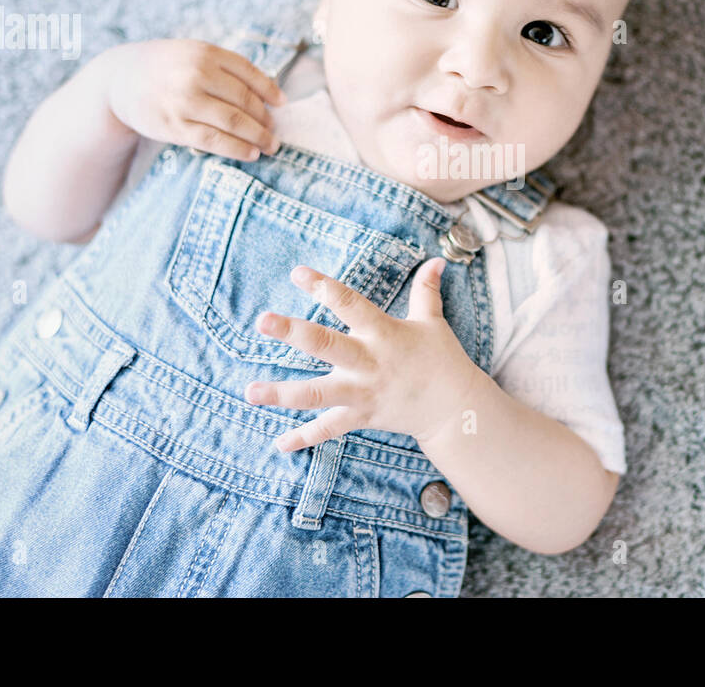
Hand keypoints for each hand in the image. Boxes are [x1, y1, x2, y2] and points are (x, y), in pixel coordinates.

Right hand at [101, 38, 287, 160]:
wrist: (120, 80)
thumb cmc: (165, 67)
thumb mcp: (193, 53)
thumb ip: (225, 67)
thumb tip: (268, 92)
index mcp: (205, 53)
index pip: (249, 73)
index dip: (269, 90)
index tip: (282, 104)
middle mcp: (196, 75)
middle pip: (245, 100)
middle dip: (265, 118)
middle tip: (275, 130)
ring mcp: (185, 102)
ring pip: (234, 122)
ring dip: (258, 136)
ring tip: (270, 145)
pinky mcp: (176, 126)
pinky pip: (214, 141)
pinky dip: (237, 149)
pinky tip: (251, 153)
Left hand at [245, 258, 485, 451]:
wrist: (455, 409)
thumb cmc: (441, 359)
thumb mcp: (432, 321)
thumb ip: (426, 290)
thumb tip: (437, 260)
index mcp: (383, 332)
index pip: (350, 303)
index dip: (324, 287)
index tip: (297, 272)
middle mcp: (369, 362)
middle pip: (326, 345)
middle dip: (293, 333)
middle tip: (262, 320)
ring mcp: (363, 393)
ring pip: (317, 394)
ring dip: (282, 393)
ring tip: (250, 391)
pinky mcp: (361, 417)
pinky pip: (329, 430)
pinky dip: (304, 438)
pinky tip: (279, 443)